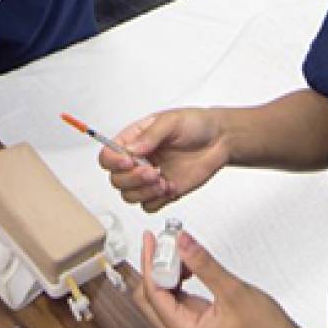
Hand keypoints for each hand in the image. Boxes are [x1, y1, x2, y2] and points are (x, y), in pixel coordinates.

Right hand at [101, 109, 231, 211]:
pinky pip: (148, 206)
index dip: (114, 162)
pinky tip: (170, 187)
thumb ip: (150, 135)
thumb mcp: (171, 121)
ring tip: (162, 180)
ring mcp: (149, 178)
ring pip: (129, 196)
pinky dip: (157, 201)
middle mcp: (138, 160)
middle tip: (153, 170)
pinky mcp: (163, 192)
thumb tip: (130, 149)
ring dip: (144, 192)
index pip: (108, 156)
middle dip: (133, 179)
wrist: (219, 140)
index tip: (129, 161)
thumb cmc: (195, 125)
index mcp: (133, 140)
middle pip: (116, 180)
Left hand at [131, 230, 325, 327]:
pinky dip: (178, 280)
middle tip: (165, 243)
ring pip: (161, 297)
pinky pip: (176, 299)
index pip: (153, 293)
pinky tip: (188, 267)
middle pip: (149, 297)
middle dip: (154, 267)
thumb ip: (204, 265)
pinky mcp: (196, 324)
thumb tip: (182, 242)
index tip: (152, 240)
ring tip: (180, 251)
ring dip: (167, 272)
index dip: (150, 263)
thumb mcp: (234, 291)